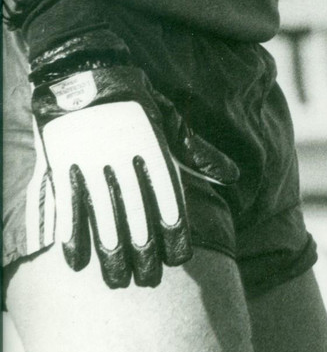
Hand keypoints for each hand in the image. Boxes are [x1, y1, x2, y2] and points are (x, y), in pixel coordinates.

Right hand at [30, 30, 237, 288]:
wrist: (87, 70)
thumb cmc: (135, 101)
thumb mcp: (170, 121)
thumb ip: (198, 153)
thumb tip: (235, 176)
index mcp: (153, 148)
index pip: (168, 196)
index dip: (175, 230)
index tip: (181, 258)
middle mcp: (125, 157)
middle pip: (137, 212)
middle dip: (144, 250)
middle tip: (149, 280)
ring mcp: (93, 160)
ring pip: (104, 215)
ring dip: (112, 251)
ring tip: (119, 281)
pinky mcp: (65, 163)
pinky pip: (68, 205)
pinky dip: (71, 235)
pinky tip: (77, 263)